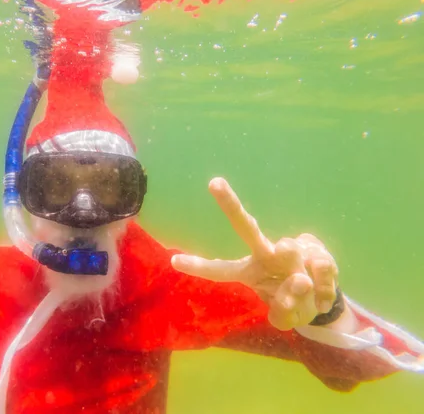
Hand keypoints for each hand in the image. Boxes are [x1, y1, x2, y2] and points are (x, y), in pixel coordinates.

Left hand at [172, 177, 338, 330]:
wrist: (325, 298)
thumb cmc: (293, 304)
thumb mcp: (286, 316)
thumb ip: (286, 310)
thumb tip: (301, 281)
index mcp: (249, 271)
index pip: (221, 270)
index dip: (199, 266)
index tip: (173, 261)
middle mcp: (265, 254)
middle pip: (245, 227)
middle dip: (230, 205)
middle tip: (213, 182)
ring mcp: (291, 249)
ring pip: (290, 250)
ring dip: (300, 280)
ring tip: (307, 293)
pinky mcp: (315, 248)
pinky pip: (321, 270)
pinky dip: (325, 290)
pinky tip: (323, 293)